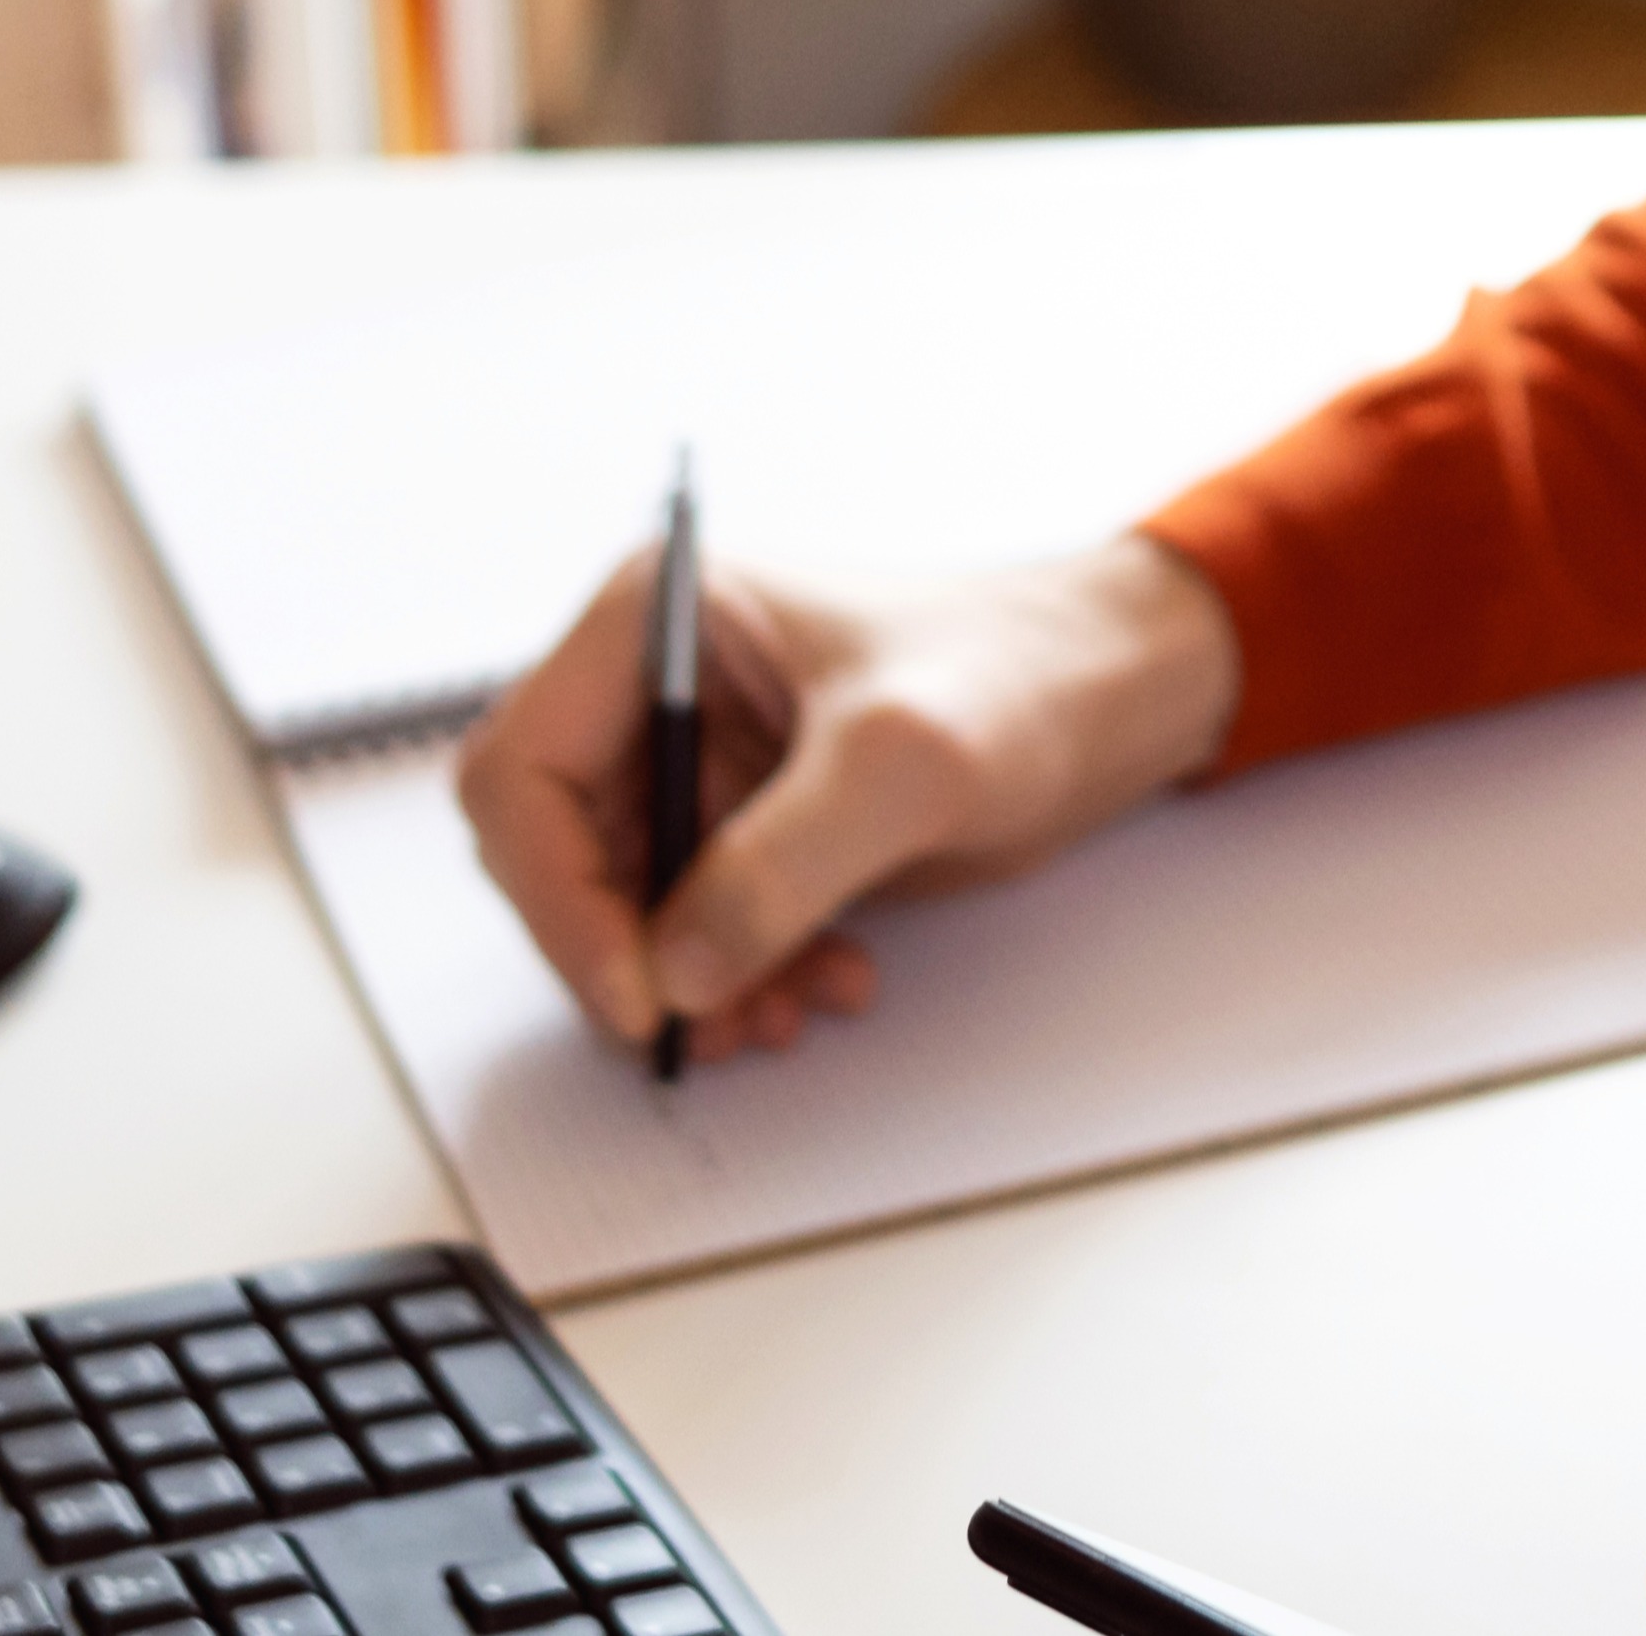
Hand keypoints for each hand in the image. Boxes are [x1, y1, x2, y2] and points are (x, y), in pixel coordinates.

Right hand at [445, 532, 1242, 1064]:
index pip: (526, 772)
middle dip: (623, 952)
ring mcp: (699, 760)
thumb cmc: (1024, 675)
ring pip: (625, 908)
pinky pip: (695, 930)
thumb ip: (782, 865)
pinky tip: (819, 988)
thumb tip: (678, 970)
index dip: (558, 895)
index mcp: (656, 619)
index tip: (638, 989)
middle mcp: (655, 685)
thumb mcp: (904, 763)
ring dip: (686, 983)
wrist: (1120, 698)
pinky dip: (738, 980)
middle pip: (555, 854)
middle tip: (697, 1026)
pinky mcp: (749, 827)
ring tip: (779, 1017)